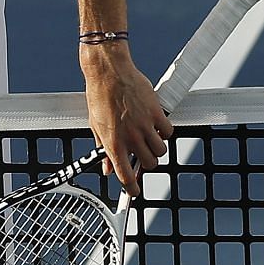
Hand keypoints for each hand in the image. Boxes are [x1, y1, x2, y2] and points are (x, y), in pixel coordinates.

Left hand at [79, 43, 170, 197]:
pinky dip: (164, 133)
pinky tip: (155, 126)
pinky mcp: (155, 112)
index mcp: (113, 143)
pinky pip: (168, 132)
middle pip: (149, 164)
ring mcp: (144, 125)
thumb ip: (103, 149)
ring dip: (156, 148)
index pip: (126, 176)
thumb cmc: (99, 96)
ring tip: (147, 138)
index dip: (132, 189)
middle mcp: (131, 137)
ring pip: (161, 151)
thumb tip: (106, 168)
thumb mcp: (95, 126)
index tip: (134, 192)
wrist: (109, 72)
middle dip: (146, 163)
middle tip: (141, 155)